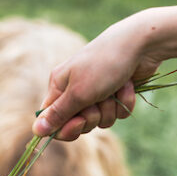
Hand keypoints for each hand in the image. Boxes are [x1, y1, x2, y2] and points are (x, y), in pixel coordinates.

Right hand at [32, 15, 160, 140]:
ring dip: (110, 109)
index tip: (79, 123)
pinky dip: (124, 103)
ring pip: (101, 121)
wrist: (140, 45)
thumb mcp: (78, 93)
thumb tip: (35, 130)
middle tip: (98, 101)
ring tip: (114, 90)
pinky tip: (127, 86)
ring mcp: (97, 92)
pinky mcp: (116, 94)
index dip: (66, 128)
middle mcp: (76, 90)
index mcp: (59, 87)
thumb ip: (58, 114)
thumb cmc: (104, 64)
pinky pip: (118, 113)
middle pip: (79, 124)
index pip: (53, 121)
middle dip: (92, 117)